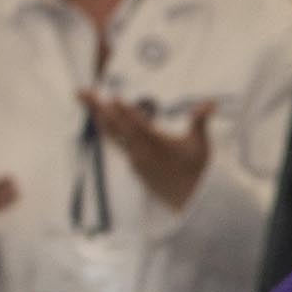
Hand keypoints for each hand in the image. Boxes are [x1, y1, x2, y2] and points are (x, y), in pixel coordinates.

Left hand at [87, 93, 219, 219]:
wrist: (188, 199)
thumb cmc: (196, 169)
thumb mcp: (201, 144)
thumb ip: (200, 121)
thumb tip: (210, 103)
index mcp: (158, 145)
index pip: (138, 126)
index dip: (125, 113)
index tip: (113, 98)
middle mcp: (141, 151)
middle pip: (116, 127)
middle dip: (98, 108)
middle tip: (81, 92)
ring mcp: (133, 158)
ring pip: (112, 135)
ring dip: (97, 117)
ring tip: (84, 101)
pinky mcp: (131, 163)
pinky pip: (115, 143)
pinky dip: (106, 128)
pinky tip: (99, 119)